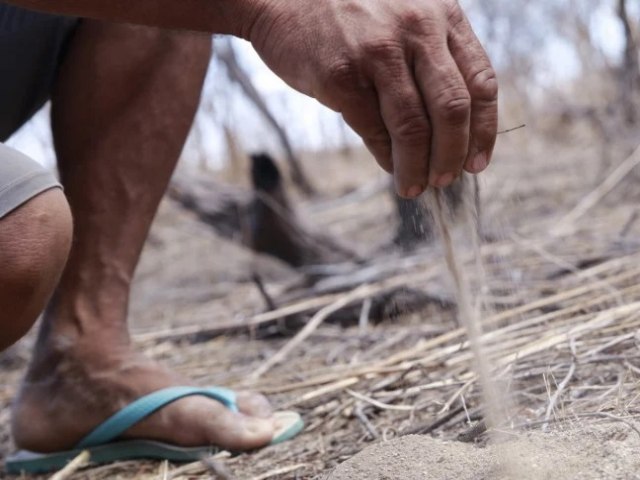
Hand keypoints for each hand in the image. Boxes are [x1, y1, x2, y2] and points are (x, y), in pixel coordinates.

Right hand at [245, 0, 497, 196]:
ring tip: (414, 186)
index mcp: (441, 15)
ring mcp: (378, 53)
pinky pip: (373, 130)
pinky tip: (389, 166)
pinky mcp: (341, 76)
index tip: (478, 162)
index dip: (484, 131)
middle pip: (453, 110)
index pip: (480, 82)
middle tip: (446, 180)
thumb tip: (450, 129)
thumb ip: (432, 57)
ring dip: (418, 167)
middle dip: (453, 156)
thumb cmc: (349, 13)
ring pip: (414, 128)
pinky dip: (385, 156)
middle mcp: (416, 30)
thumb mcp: (405, 17)